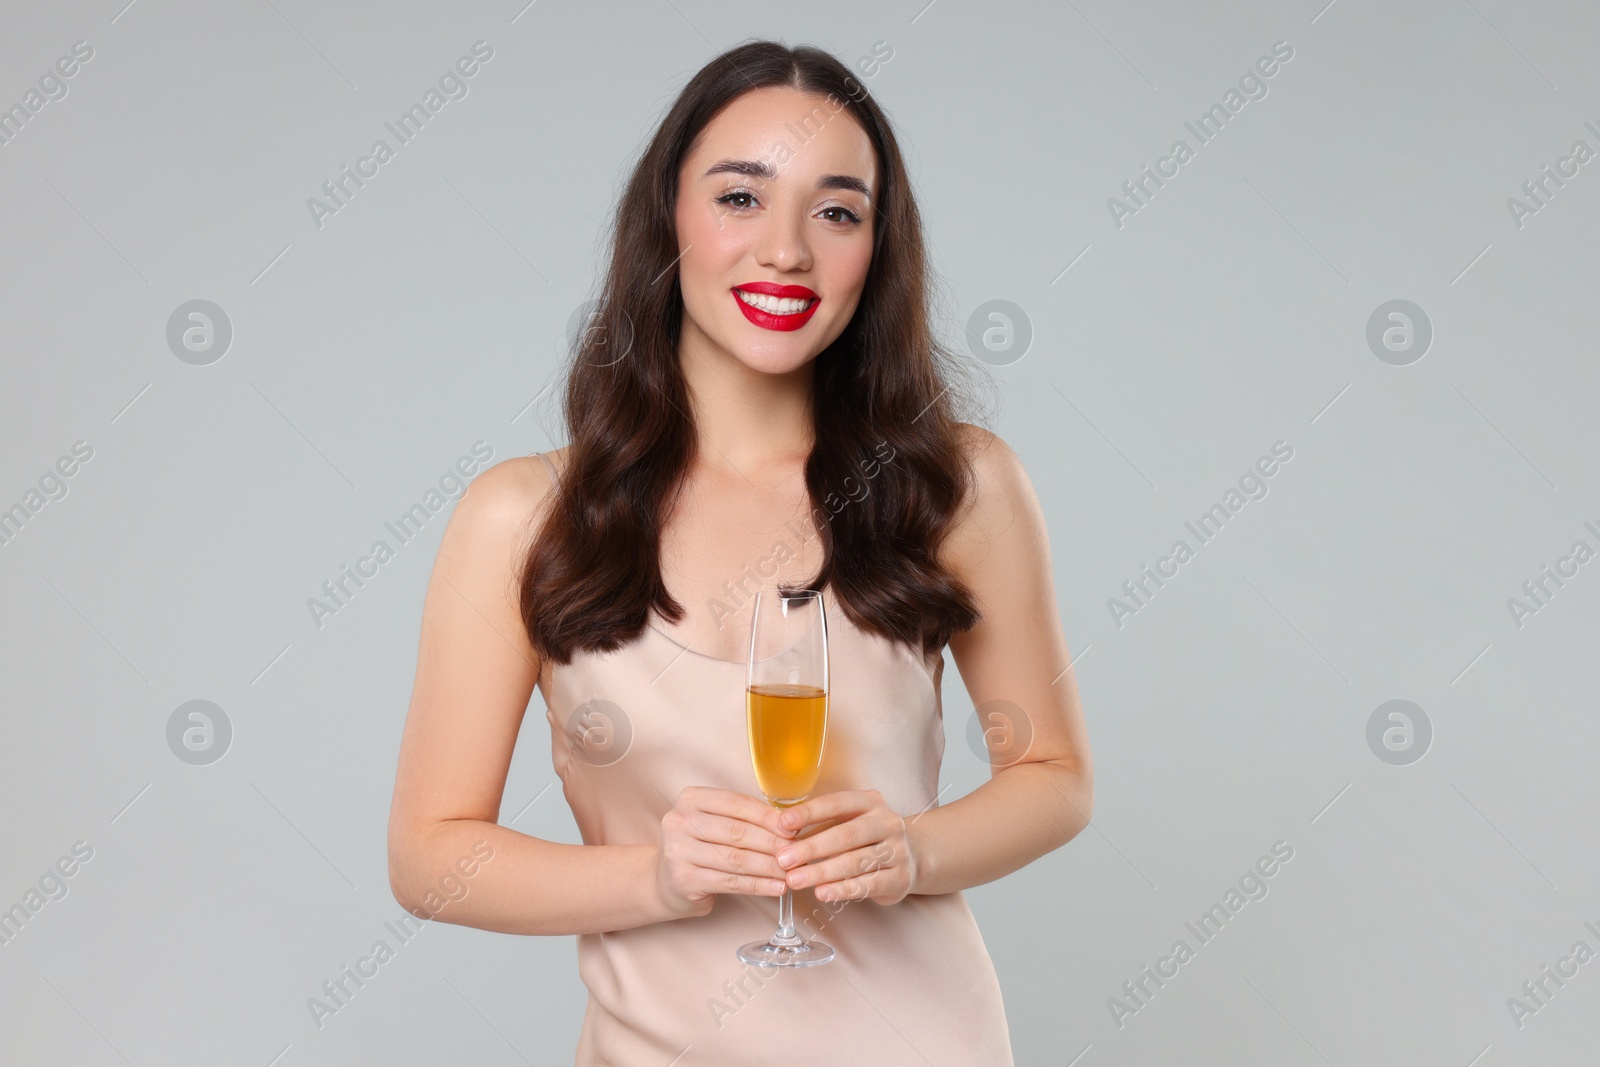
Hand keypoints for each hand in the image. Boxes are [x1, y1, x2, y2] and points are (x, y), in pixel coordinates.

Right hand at [654, 786, 798, 918]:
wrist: (665, 881)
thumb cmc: (700, 847)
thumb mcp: (714, 823)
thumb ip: (744, 819)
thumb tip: (789, 824)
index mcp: (690, 799)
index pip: (737, 804)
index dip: (768, 817)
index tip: (794, 827)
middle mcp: (680, 821)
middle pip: (738, 832)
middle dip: (773, 843)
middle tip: (798, 852)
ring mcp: (678, 851)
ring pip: (736, 859)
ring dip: (769, 866)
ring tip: (792, 872)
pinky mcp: (684, 879)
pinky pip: (730, 882)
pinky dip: (758, 885)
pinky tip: (776, 887)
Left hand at [774, 789, 918, 905]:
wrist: (914, 856)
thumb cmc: (868, 838)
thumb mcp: (848, 822)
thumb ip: (819, 827)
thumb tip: (783, 834)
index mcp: (870, 802)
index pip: (836, 803)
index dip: (809, 813)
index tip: (782, 823)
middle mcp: (887, 822)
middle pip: (845, 835)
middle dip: (811, 848)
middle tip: (784, 860)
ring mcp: (897, 850)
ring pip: (855, 862)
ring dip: (821, 872)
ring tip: (795, 880)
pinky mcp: (900, 877)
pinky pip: (868, 884)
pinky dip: (842, 890)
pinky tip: (822, 893)